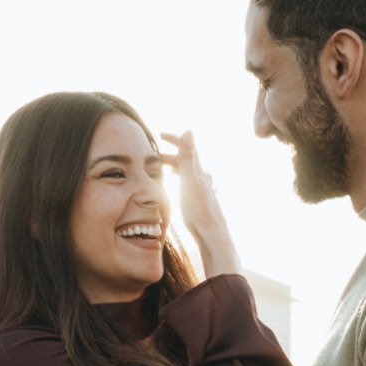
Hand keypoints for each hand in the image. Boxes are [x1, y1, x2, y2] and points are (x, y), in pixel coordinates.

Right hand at [159, 131, 240, 276]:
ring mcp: (204, 190)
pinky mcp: (203, 201)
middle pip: (186, 161)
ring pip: (190, 173)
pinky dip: (185, 181)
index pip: (186, 148)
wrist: (211, 233)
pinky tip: (186, 188)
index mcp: (198, 171)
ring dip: (178, 167)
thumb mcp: (189, 180)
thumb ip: (187, 157)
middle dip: (170, 156)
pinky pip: (192, 185)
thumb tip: (189, 131)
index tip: (159, 135)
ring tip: (168, 169)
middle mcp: (203, 178)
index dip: (173, 139)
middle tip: (154, 158)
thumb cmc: (199, 209)